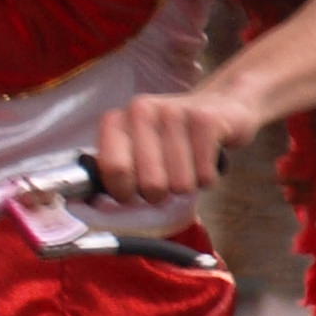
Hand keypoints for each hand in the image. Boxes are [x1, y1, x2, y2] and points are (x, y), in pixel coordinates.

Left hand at [94, 87, 263, 202]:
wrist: (221, 107)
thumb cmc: (171, 141)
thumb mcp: (136, 153)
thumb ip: (113, 177)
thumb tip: (94, 208)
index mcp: (117, 121)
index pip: (113, 170)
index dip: (124, 194)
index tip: (133, 193)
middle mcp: (141, 111)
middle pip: (150, 185)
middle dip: (161, 194)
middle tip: (167, 178)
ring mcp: (175, 113)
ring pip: (180, 184)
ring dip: (187, 185)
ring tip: (187, 165)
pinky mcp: (206, 121)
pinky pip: (205, 176)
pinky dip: (207, 178)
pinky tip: (205, 159)